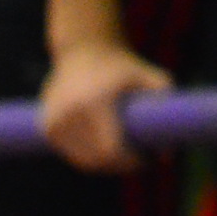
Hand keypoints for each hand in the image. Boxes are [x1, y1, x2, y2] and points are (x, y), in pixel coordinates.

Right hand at [39, 39, 172, 171]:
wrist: (82, 50)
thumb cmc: (123, 66)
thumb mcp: (152, 78)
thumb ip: (166, 108)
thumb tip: (169, 153)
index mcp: (93, 104)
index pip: (109, 151)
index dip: (129, 163)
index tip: (147, 159)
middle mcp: (68, 115)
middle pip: (95, 161)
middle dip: (119, 166)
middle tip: (139, 159)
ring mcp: (54, 123)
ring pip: (82, 162)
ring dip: (104, 164)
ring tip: (124, 151)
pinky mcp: (47, 128)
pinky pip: (71, 154)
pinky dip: (88, 156)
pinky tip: (104, 144)